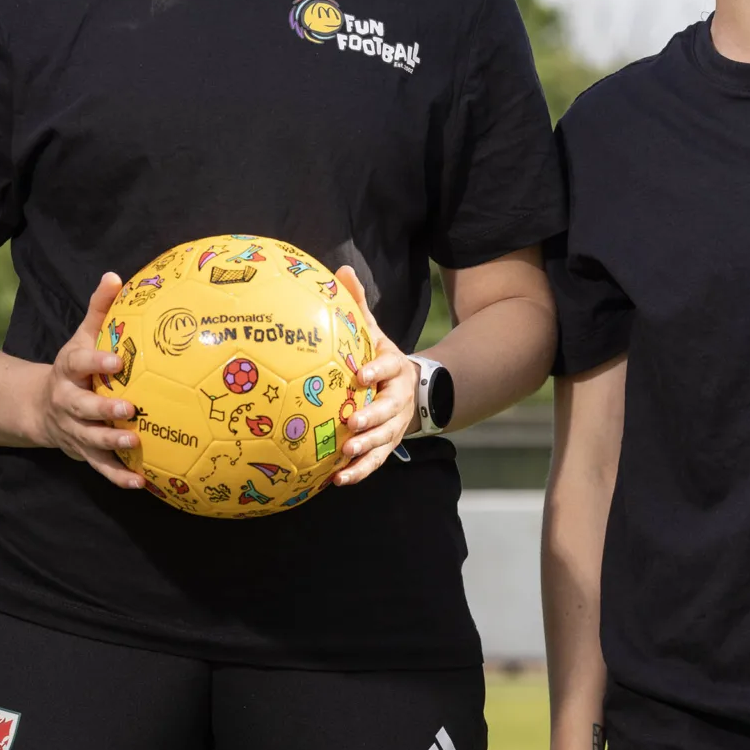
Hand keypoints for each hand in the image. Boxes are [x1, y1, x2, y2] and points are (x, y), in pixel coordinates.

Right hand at [31, 272, 143, 489]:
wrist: (40, 407)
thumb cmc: (75, 367)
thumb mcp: (82, 337)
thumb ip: (99, 310)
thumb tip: (115, 276)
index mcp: (69, 370)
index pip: (79, 363)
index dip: (96, 362)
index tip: (117, 361)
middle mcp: (67, 402)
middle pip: (82, 407)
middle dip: (104, 410)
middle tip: (129, 409)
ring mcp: (73, 429)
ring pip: (90, 439)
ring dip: (112, 443)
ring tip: (136, 444)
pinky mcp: (82, 451)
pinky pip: (100, 466)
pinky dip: (118, 476)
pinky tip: (141, 482)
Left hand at [329, 268, 415, 486]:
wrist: (411, 387)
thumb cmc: (377, 355)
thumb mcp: (372, 331)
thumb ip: (357, 305)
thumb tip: (342, 269)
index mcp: (395, 367)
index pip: (390, 367)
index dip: (378, 371)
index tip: (361, 375)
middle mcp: (399, 397)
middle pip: (390, 410)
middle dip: (373, 418)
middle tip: (351, 424)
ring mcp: (395, 424)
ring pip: (385, 439)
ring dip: (366, 450)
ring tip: (345, 456)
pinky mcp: (388, 444)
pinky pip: (376, 461)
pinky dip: (360, 471)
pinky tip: (337, 480)